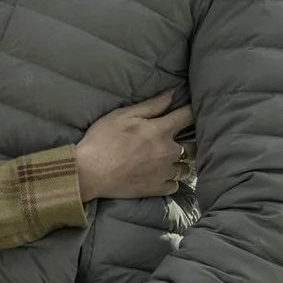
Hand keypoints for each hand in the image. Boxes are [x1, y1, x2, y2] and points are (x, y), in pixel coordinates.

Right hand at [74, 91, 195, 200]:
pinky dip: (171, 181)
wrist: (89, 172)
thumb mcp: (123, 115)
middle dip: (191, 142)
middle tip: (184, 141)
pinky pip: (174, 186)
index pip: (187, 116)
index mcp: (160, 130)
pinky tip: (163, 177)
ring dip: (182, 163)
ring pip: (186, 169)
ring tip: (173, 160)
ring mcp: (163, 173)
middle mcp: (168, 152)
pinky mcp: (156, 189)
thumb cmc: (102, 139)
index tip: (191, 111)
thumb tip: (172, 93)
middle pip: (193, 147)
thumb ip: (151, 105)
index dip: (191, 111)